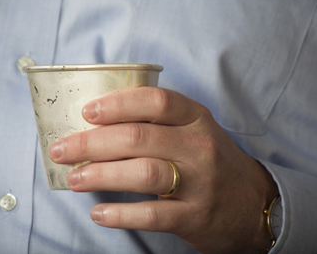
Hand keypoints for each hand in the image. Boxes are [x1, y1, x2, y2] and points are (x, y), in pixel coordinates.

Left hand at [49, 87, 278, 253]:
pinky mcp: (195, 216)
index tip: (87, 112)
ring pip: (142, 173)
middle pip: (138, 137)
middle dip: (91, 142)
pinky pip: (151, 214)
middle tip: (62, 149)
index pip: (156, 101)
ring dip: (100, 175)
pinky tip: (99, 212)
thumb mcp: (196, 132)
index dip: (117, 104)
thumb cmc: (214, 163)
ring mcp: (199, 182)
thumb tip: (103, 124)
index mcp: (197, 119)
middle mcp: (199, 147)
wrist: (254, 204)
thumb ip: (161, 124)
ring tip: (74, 179)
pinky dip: (120, 213)